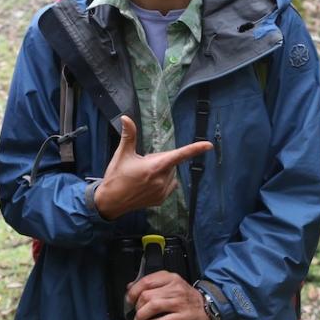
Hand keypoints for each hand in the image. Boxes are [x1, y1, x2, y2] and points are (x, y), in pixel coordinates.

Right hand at [94, 116, 212, 219]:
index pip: (178, 155)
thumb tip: (126, 118)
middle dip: (159, 160)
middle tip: (141, 164)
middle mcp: (161, 180)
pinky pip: (169, 185)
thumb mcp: (122, 154)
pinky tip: (147, 184)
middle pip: (170, 163)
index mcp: (153, 167)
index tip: (209, 145)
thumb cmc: (116, 177)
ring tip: (142, 175)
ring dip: (161, 171)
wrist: (110, 202)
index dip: (194, 149)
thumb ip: (129, 135)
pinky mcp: (160, 200)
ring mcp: (162, 192)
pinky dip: (162, 181)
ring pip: (170, 174)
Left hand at [126, 271, 210, 319]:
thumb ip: (152, 284)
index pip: (146, 281)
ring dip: (142, 315)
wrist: (208, 307)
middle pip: (148, 294)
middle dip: (137, 306)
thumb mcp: (171, 284)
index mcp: (170, 278)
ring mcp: (180, 302)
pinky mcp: (183, 317)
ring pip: (153, 306)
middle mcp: (175, 288)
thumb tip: (130, 287)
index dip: (134, 291)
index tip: (129, 299)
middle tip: (135, 313)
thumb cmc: (186, 296)